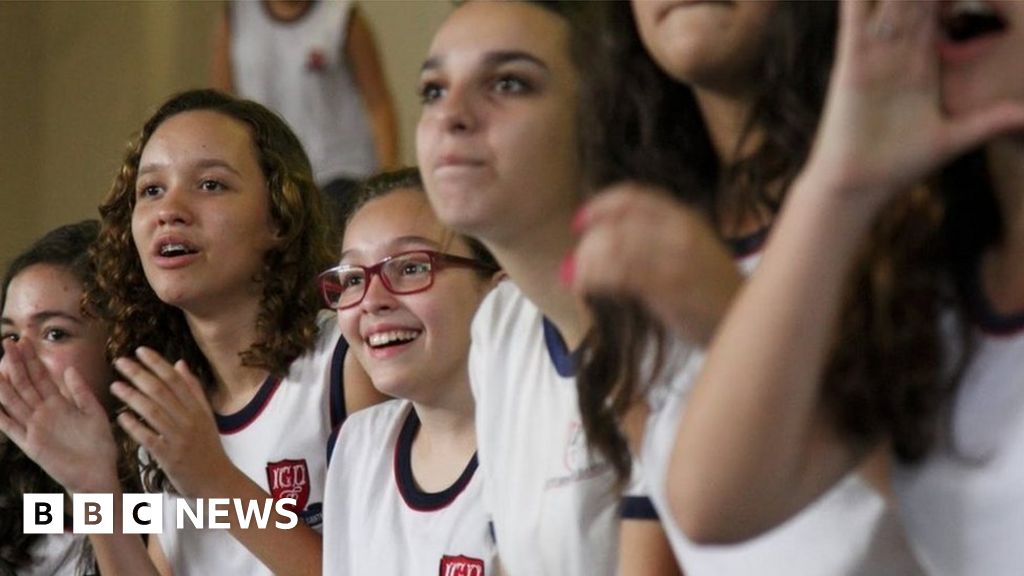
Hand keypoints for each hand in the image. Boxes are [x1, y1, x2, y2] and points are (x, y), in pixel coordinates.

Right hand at [0, 339, 119, 493]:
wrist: (98, 473)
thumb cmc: (99, 444)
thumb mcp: (94, 413)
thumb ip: (81, 392)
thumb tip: (69, 368)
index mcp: (60, 403)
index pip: (42, 376)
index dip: (33, 359)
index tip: (25, 341)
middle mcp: (44, 413)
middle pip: (26, 384)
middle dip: (17, 363)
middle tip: (8, 342)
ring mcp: (36, 427)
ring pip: (16, 402)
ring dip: (5, 385)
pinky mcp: (32, 444)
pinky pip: (12, 429)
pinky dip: (2, 417)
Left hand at [112, 348, 232, 497]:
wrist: (218, 482)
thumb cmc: (208, 449)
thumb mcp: (206, 416)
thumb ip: (193, 390)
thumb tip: (180, 363)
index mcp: (198, 408)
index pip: (176, 380)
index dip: (157, 363)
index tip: (140, 350)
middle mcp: (190, 420)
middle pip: (162, 391)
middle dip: (139, 374)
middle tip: (120, 362)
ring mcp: (180, 438)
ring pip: (154, 411)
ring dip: (132, 397)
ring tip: (115, 385)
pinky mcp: (170, 457)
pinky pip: (149, 438)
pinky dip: (135, 427)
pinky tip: (121, 417)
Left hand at [567, 184, 742, 343]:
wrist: (746, 320)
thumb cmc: (710, 293)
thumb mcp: (686, 253)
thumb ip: (649, 244)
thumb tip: (597, 248)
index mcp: (684, 217)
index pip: (633, 197)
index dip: (600, 206)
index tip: (578, 222)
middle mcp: (681, 230)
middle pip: (617, 223)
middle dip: (588, 244)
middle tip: (574, 265)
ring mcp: (677, 257)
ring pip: (614, 246)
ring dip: (586, 262)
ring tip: (576, 278)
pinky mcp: (672, 286)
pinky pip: (621, 274)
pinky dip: (594, 278)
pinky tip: (585, 287)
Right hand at [804, 0, 1023, 208]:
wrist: (859, 187)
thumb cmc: (899, 165)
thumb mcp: (955, 136)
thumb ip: (990, 120)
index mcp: (922, 64)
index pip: (942, 9)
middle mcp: (897, 52)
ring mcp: (873, 54)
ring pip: (889, 0)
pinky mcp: (852, 62)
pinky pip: (853, 19)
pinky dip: (856, 1)